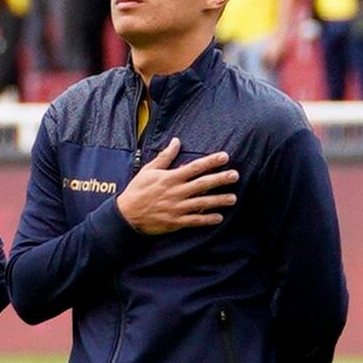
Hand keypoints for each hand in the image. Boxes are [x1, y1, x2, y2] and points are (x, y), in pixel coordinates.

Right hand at [115, 144, 240, 235]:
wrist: (127, 214)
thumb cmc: (138, 190)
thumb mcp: (148, 170)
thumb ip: (165, 157)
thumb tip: (176, 141)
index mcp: (170, 178)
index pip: (194, 167)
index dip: (210, 161)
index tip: (224, 157)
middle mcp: (176, 192)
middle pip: (202, 184)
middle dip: (220, 179)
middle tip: (235, 175)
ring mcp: (177, 207)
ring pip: (202, 203)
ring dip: (219, 200)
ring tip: (233, 198)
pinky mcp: (176, 221)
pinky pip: (195, 220)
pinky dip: (207, 219)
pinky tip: (219, 217)